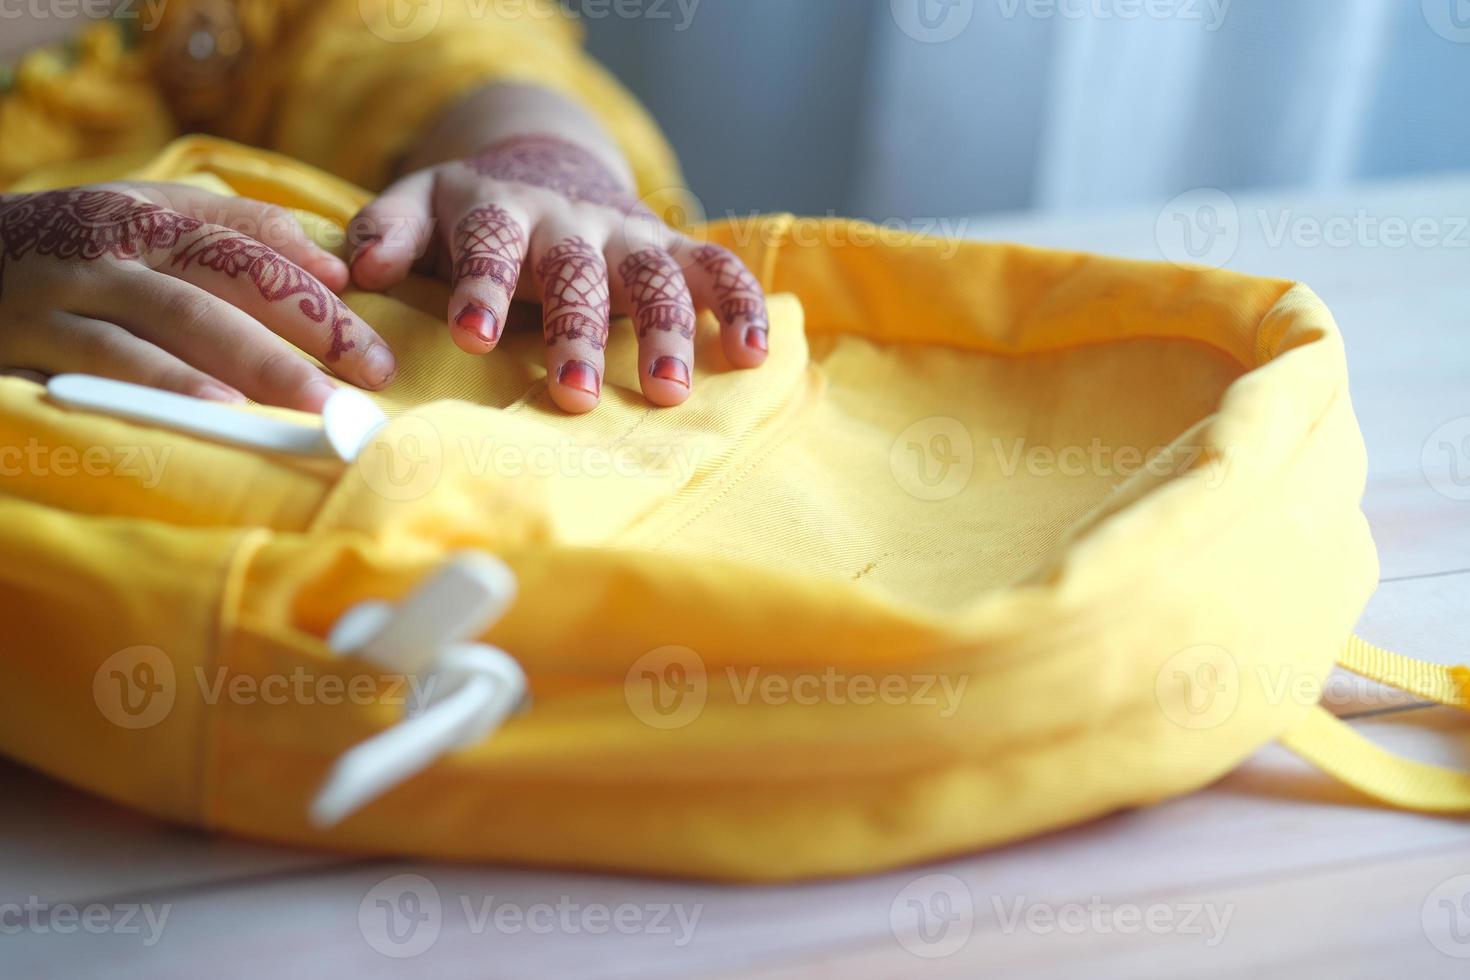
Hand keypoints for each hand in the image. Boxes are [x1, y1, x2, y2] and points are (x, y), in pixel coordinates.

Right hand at [0, 183, 395, 410]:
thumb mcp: (142, 222)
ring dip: (256, 362)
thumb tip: (328, 263)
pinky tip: (219, 412)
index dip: (318, 291)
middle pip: (231, 280)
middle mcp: (116, 241)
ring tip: (315, 401)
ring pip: (179, 317)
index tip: (374, 341)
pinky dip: (168, 384)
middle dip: (311, 328)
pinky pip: (111, 360)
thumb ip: (232, 232)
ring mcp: (72, 285)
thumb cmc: (70, 255)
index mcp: (150, 212)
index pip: (252, 248)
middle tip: (371, 376)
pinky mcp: (32, 334)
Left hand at [348, 133, 769, 413]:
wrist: (550, 167)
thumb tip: (363, 270)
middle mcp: (570, 221)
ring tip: (668, 394)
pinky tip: (752, 355)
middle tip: (575, 397)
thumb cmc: (475, 211)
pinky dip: (741, 305)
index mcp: (501, 211)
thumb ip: (389, 229)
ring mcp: (628, 236)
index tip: (472, 335)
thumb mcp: (423, 202)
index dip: (484, 285)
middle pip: (578, 271)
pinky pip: (717, 270)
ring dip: (666, 334)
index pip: (491, 243)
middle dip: (578, 332)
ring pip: (654, 278)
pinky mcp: (673, 249)